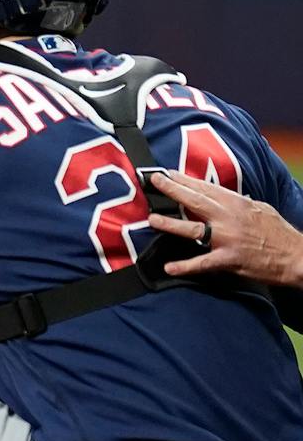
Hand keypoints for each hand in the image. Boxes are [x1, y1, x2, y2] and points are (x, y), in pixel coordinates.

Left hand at [144, 170, 302, 288]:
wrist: (297, 256)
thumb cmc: (279, 233)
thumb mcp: (261, 209)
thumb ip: (239, 203)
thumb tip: (224, 196)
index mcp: (237, 204)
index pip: (207, 188)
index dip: (185, 180)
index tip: (168, 173)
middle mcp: (229, 218)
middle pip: (195, 202)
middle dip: (172, 189)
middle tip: (154, 181)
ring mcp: (227, 239)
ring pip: (193, 229)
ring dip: (170, 224)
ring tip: (152, 219)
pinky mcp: (228, 259)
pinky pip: (202, 263)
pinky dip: (185, 266)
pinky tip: (169, 267)